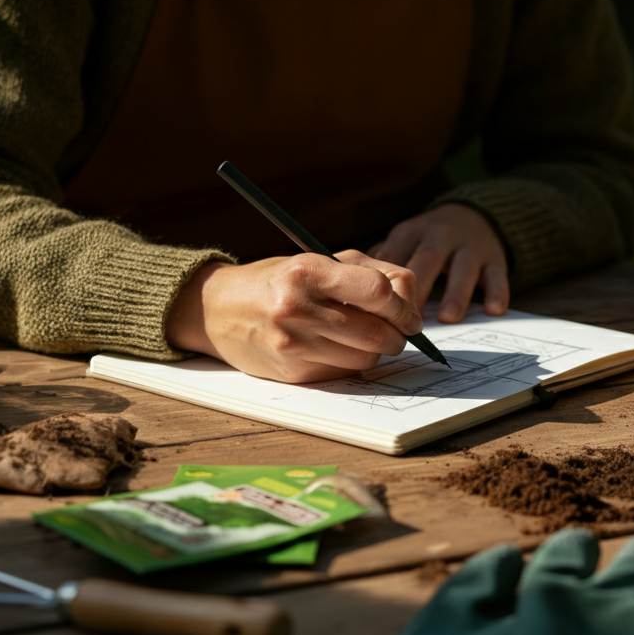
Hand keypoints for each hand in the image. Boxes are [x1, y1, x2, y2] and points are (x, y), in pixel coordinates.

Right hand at [165, 251, 421, 382]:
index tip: (407, 314)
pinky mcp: (292, 373)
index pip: (378, 292)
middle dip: (396, 335)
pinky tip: (333, 348)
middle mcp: (298, 308)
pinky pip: (343, 374)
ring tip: (359, 335)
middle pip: (378, 333)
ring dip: (374, 351)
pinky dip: (349, 363)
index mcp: (308, 271)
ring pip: (365, 359)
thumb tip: (413, 307)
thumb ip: (373, 272)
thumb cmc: (281, 280)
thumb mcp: (321, 261)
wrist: (219, 310)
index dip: (402, 306)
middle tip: (395, 329)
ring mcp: (293, 344)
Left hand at [369, 204, 508, 321]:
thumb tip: (352, 291)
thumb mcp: (403, 240)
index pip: (395, 255)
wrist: (474, 215)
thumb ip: (382, 261)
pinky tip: (493, 310)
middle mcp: (440, 235)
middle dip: (418, 290)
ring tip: (447, 318)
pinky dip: (497, 292)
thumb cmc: (427, 239)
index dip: (386, 282)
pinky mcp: (494, 258)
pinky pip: (497, 274)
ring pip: (463, 268)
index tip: (376, 310)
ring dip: (455, 293)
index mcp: (411, 232)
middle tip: (408, 320)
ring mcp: (469, 246)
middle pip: (427, 260)